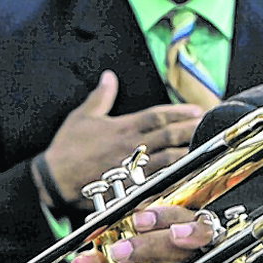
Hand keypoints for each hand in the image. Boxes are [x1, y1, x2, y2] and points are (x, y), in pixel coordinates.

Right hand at [44, 71, 203, 204]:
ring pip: (168, 159)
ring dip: (189, 153)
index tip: (197, 109)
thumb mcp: (82, 117)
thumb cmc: (67, 148)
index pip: (156, 116)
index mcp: (122, 128)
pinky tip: (189, 175)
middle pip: (168, 136)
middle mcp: (130, 147)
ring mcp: (132, 168)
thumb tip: (109, 76)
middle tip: (210, 125)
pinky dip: (174, 177)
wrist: (52, 181)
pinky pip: (157, 181)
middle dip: (191, 130)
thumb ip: (100, 96)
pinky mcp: (130, 186)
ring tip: (207, 147)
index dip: (178, 112)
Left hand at [71, 205, 237, 262]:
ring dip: (189, 252)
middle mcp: (204, 260)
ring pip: (213, 260)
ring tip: (167, 249)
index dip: (159, 212)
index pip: (175, 218)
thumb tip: (82, 262)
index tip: (134, 217)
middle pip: (194, 232)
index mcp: (180, 247)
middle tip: (123, 252)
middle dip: (158, 238)